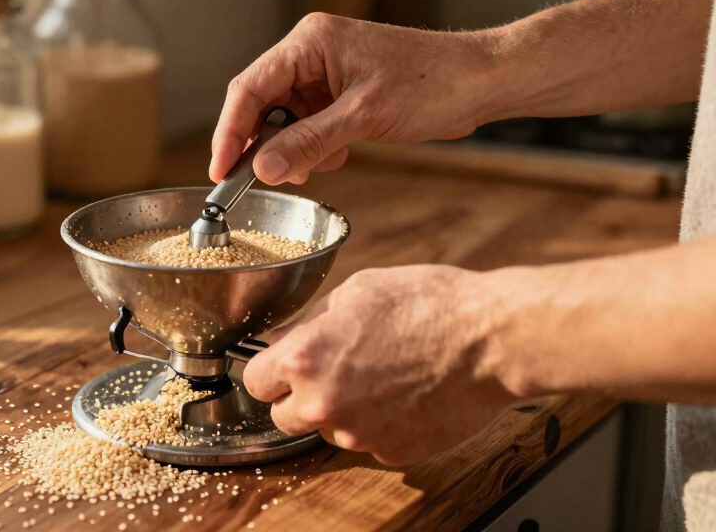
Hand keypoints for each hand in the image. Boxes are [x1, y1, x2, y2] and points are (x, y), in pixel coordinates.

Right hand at [211, 13, 497, 185]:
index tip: (221, 170)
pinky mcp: (339, 95)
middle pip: (261, 104)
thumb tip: (263, 168)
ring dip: (293, 150)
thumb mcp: (363, 117)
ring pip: (284, 120)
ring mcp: (325, 75)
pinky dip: (314, 148)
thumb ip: (308, 143)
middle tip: (263, 180)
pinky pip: (308, 125)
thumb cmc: (432, 82)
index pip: (249, 88)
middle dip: (264, 145)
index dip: (229, 131)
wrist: (480, 82)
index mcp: (309, 42)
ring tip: (316, 166)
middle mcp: (311, 54)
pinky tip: (336, 156)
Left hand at [242, 265, 518, 465]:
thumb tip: (284, 341)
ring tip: (380, 375)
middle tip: (331, 371)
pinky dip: (378, 424)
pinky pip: (368, 442)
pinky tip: (403, 394)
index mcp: (304, 359)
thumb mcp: (355, 291)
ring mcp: (358, 434)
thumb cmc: (428, 304)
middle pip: (283, 417)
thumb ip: (309, 323)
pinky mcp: (392, 453)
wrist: (490, 339)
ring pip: (327, 431)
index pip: (254, 381)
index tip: (283, 365)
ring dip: (341, 411)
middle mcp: (323, 404)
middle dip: (298, 397)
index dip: (270, 370)